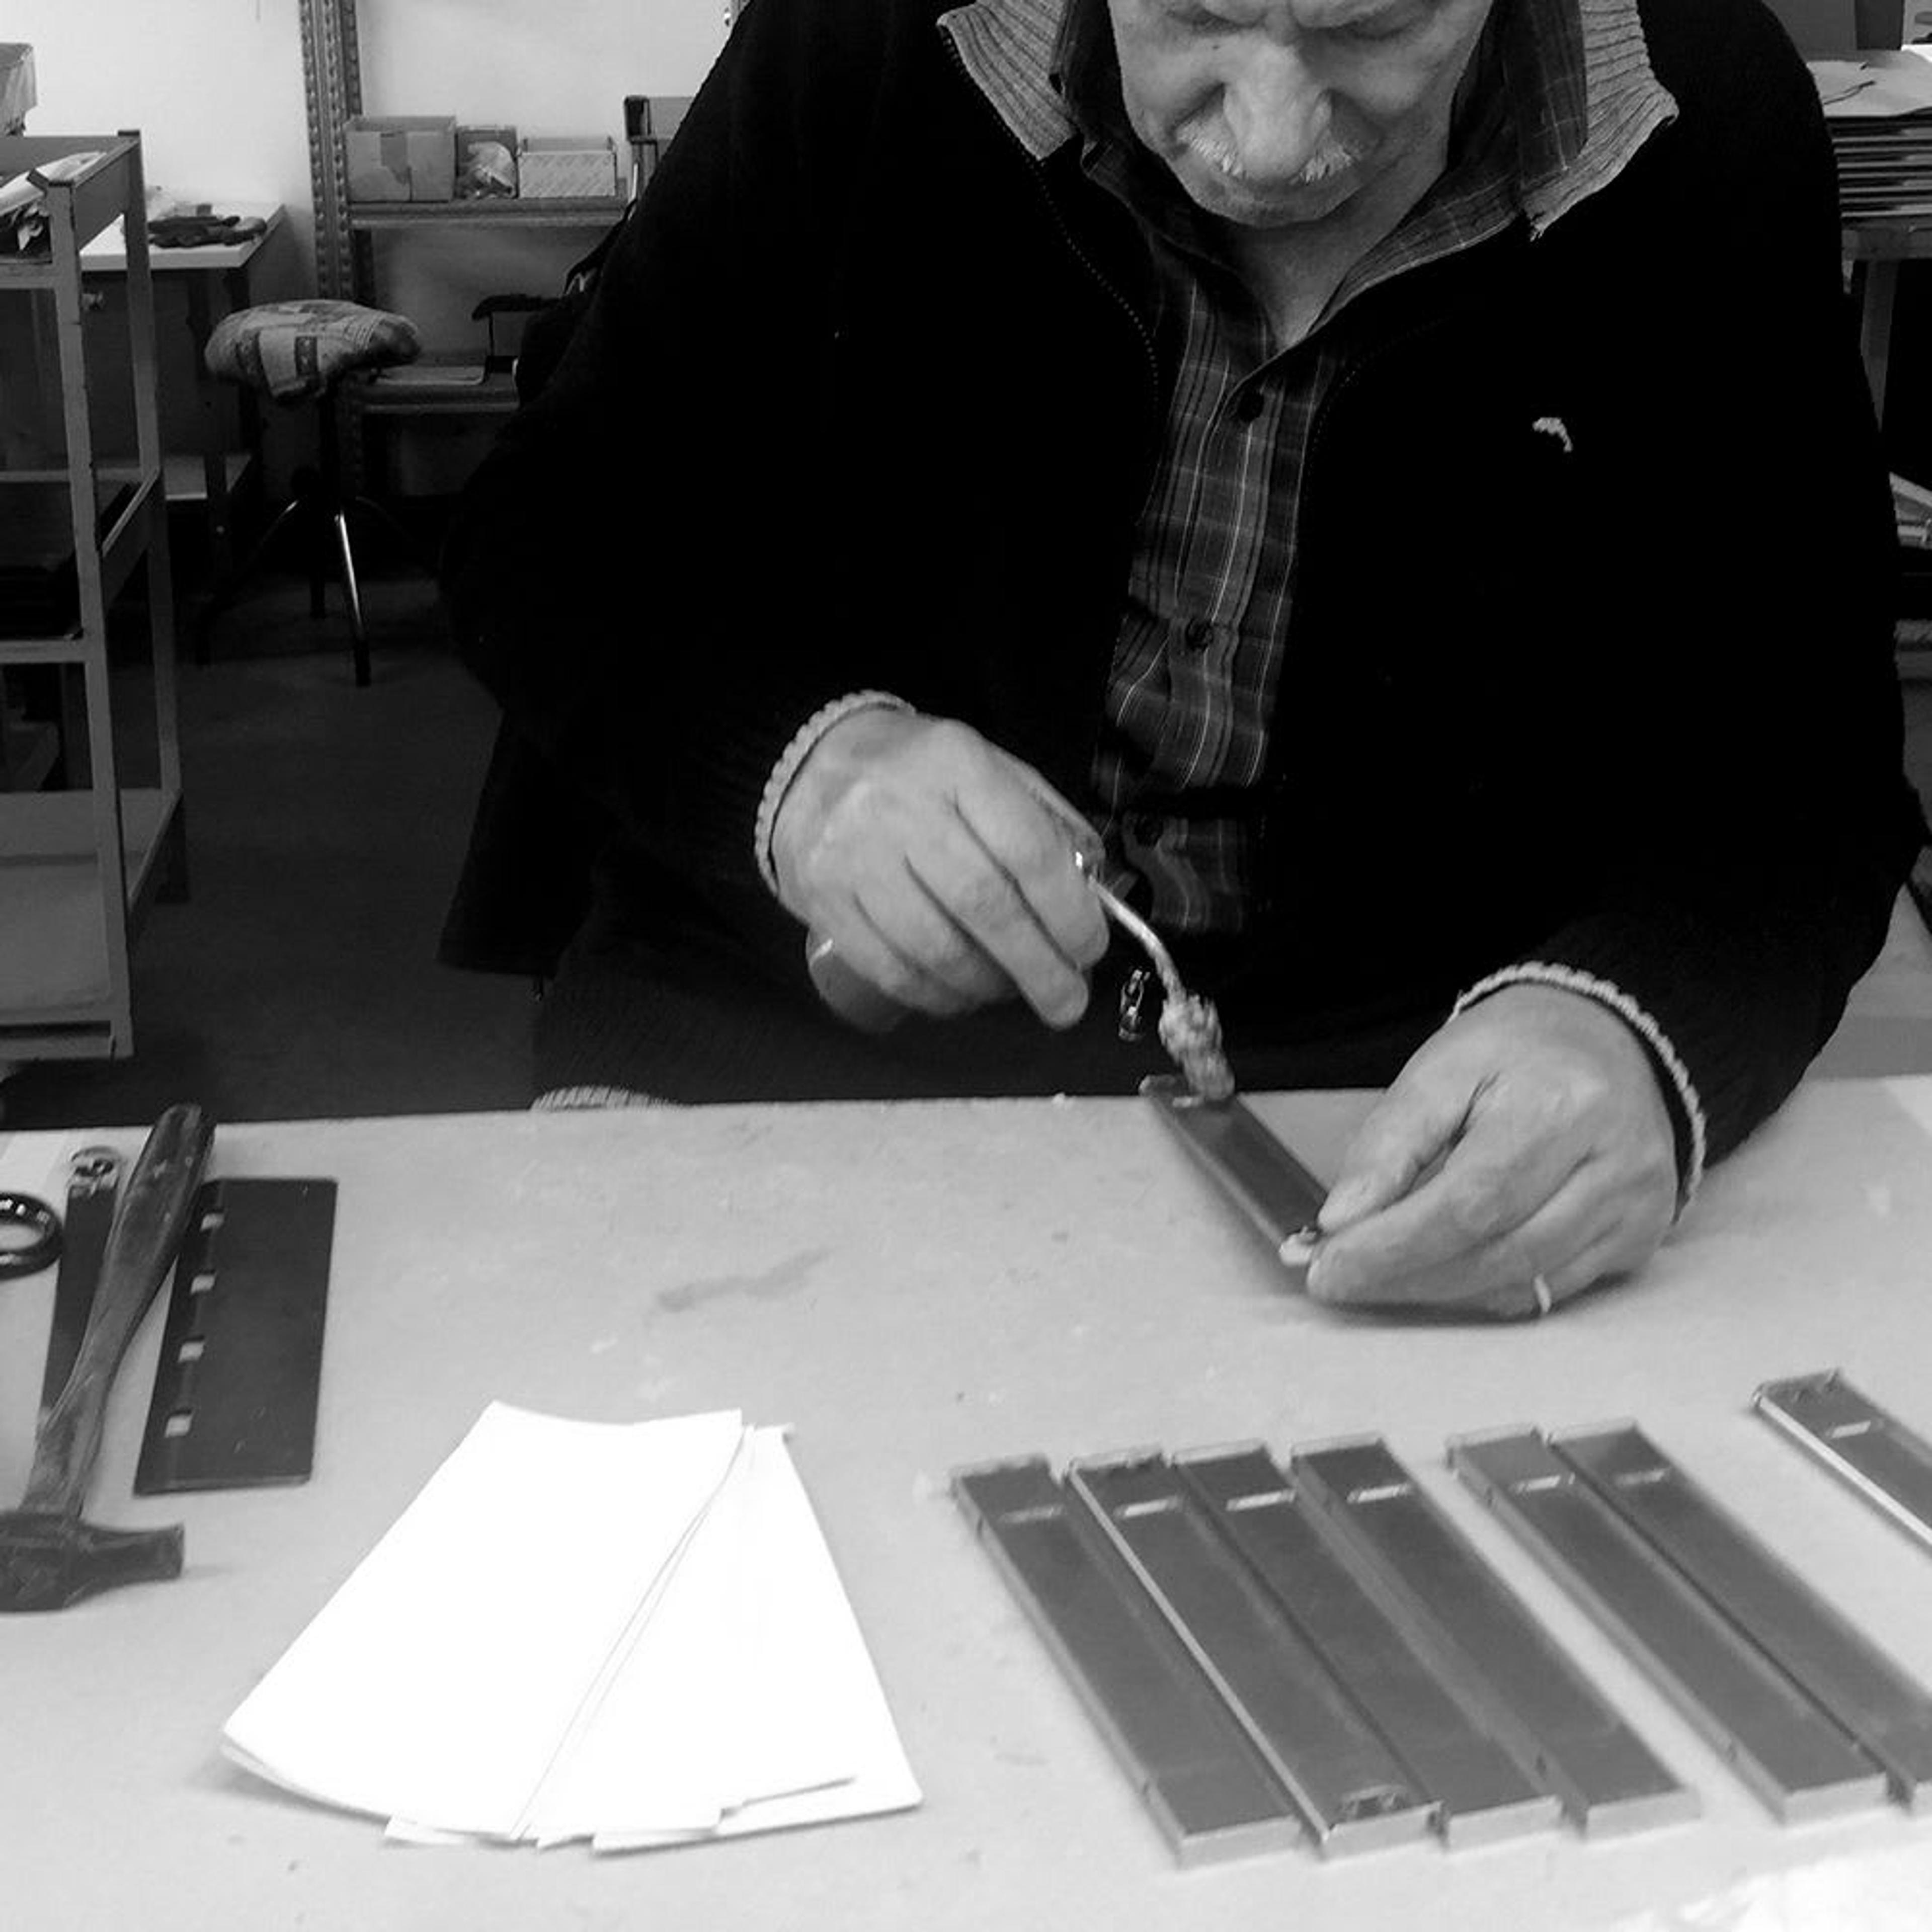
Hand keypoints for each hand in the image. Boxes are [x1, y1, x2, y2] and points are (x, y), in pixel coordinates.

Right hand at [769, 708, 1107, 1025]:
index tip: (1088, 951)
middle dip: (1037, 966)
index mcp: (956, 764)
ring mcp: (854, 855)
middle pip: (983, 905)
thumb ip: (1042, 820)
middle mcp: (900, 806)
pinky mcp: (822, 899)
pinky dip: (933, 995)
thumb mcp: (988, 768)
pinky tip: (960, 995)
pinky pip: (888, 967)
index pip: (1027, 848)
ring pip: (934, 946)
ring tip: (1011, 992)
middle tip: (1067, 1004)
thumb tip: (1090, 893)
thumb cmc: (919, 774)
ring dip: (985, 984)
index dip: (1067, 911)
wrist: (809, 763)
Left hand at [1305, 985, 1678, 1316]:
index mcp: (1563, 1106)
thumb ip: (1389, 1143)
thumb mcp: (1439, 1069)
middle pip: (1498, 1252)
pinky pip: (1552, 1290)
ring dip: (1439, 1293)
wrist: (1606, 1038)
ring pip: (1525, 1283)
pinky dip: (1485, 1292)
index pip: (1469, 1203)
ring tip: (1377, 1281)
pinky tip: (1440, 1278)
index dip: (1393, 1246)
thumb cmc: (1518, 1051)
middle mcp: (1615, 1164)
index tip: (1329, 1267)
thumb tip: (1343, 1219)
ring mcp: (1635, 1207)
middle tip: (1339, 1279)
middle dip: (1406, 1276)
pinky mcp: (1639, 1236)